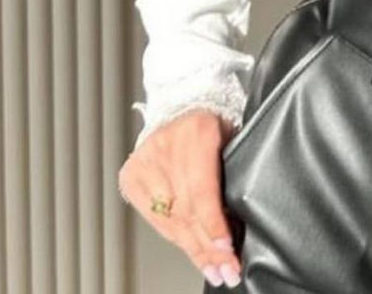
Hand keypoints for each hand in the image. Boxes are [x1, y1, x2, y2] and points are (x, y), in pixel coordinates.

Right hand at [118, 109, 242, 288]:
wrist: (183, 101)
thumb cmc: (214, 122)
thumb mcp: (233, 136)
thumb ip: (233, 170)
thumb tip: (241, 217)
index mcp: (198, 132)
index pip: (202, 189)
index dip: (213, 223)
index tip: (226, 248)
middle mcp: (166, 147)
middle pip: (187, 210)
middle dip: (209, 247)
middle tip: (227, 270)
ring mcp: (145, 161)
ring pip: (171, 219)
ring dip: (194, 249)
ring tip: (215, 270)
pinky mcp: (131, 175)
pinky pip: (156, 217)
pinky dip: (176, 237)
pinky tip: (192, 252)